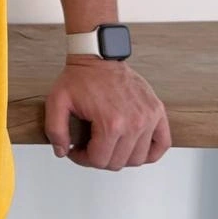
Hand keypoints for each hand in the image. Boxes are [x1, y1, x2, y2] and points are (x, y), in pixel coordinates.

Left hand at [44, 56, 171, 169]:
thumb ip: (55, 130)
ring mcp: (149, 117)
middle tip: (89, 147)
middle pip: (118, 162)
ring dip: (120, 157)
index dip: (82, 158)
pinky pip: (162, 144)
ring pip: (138, 158)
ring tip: (108, 145)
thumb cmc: (81, 77)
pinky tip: (133, 147)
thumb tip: (62, 152)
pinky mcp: (157, 111)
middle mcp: (134, 122)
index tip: (77, 149)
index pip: (99, 161)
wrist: (99, 56)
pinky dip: (150, 153)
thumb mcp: (57, 102)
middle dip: (99, 158)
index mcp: (111, 123)